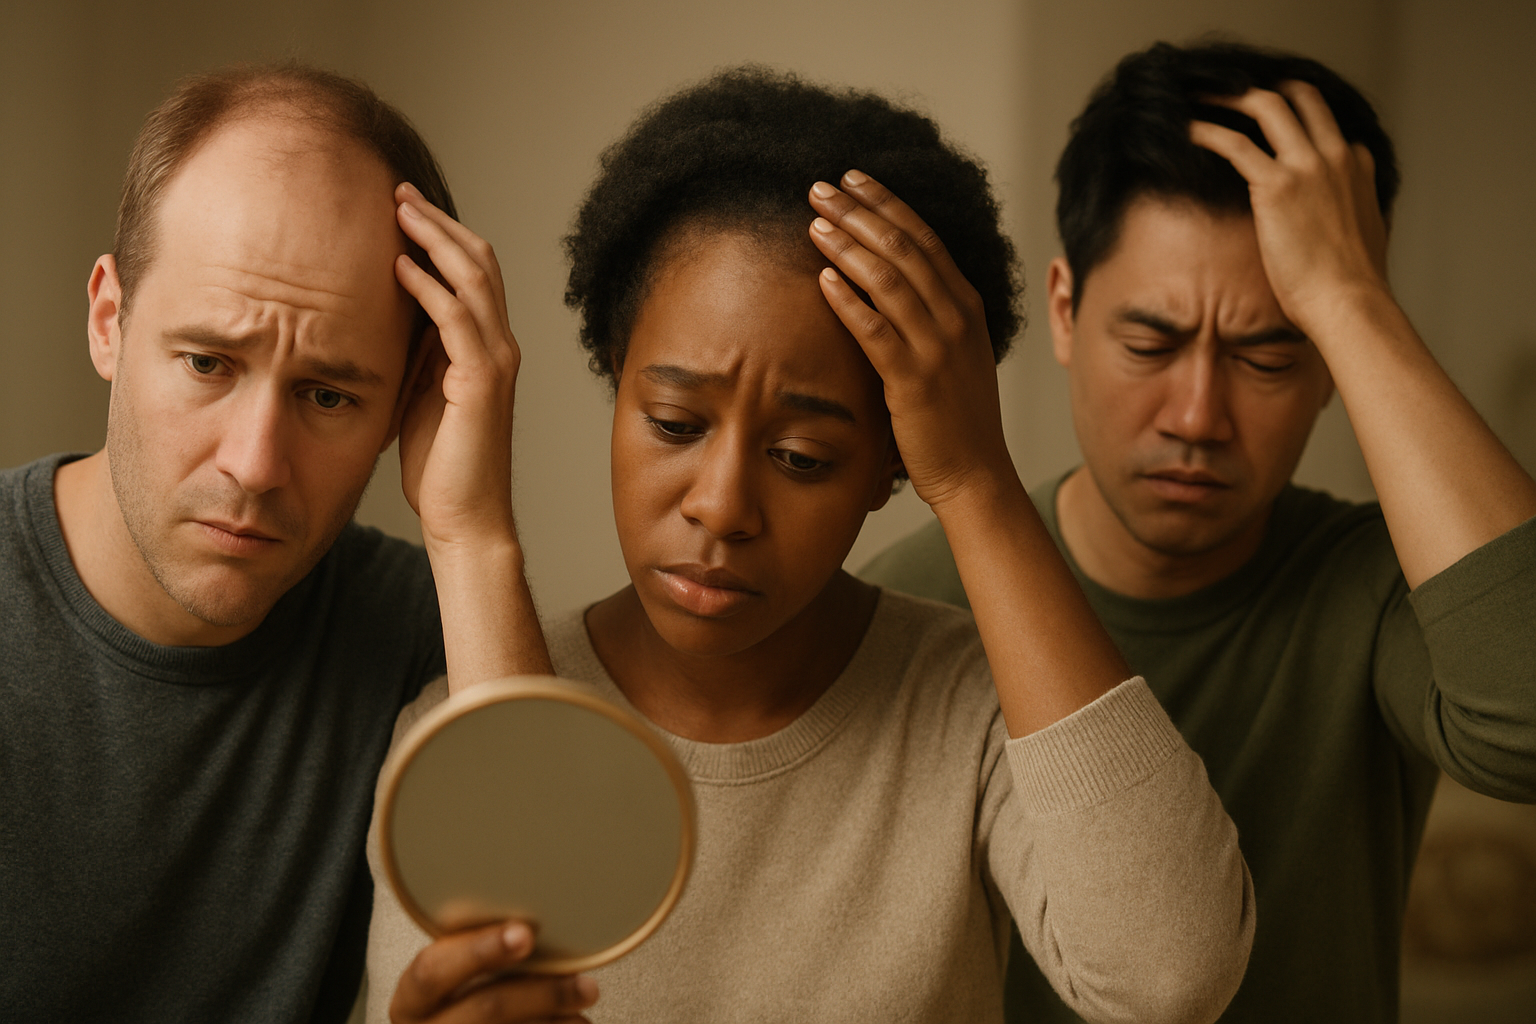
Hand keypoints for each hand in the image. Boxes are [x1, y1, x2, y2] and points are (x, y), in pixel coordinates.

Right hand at [390, 921, 598, 1023]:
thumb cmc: (465, 1003)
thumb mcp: (457, 979)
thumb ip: (482, 957)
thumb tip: (539, 928)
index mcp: (412, 1001)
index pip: (431, 971)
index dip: (478, 950)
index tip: (525, 934)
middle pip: (483, 1009)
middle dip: (539, 993)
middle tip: (584, 983)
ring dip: (558, 1018)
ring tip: (588, 1000)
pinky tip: (576, 1023)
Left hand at [393, 183, 520, 551]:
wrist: (467, 519)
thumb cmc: (443, 468)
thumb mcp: (422, 396)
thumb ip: (416, 356)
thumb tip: (383, 320)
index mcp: (488, 349)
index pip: (475, 274)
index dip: (443, 235)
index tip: (404, 208)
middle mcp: (501, 347)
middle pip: (479, 262)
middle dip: (438, 222)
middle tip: (399, 191)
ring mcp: (496, 362)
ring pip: (474, 279)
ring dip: (434, 239)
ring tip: (399, 209)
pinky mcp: (481, 382)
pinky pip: (456, 318)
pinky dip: (429, 285)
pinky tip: (400, 265)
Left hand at [806, 172, 1015, 513]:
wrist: (975, 471)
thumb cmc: (955, 416)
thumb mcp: (953, 353)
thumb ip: (927, 316)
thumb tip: (884, 283)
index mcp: (965, 305)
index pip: (924, 237)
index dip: (887, 203)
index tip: (853, 178)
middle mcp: (955, 317)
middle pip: (903, 247)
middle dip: (858, 211)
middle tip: (820, 187)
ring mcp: (937, 347)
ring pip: (888, 280)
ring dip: (847, 246)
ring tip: (813, 221)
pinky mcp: (914, 380)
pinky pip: (877, 331)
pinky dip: (849, 301)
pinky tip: (822, 280)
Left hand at [1190, 81, 1390, 336]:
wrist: (1348, 303)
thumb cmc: (1349, 286)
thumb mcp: (1364, 235)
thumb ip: (1351, 214)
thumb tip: (1337, 223)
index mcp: (1358, 166)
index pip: (1326, 122)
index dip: (1293, 114)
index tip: (1264, 118)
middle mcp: (1337, 155)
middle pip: (1299, 95)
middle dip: (1262, 87)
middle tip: (1228, 90)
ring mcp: (1309, 166)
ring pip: (1267, 105)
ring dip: (1229, 96)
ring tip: (1199, 96)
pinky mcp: (1278, 185)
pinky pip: (1235, 143)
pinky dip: (1208, 130)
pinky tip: (1187, 130)